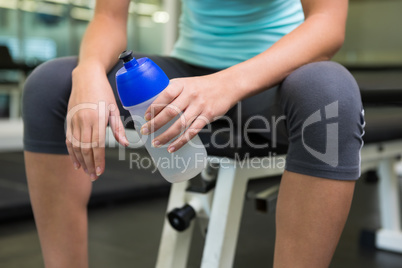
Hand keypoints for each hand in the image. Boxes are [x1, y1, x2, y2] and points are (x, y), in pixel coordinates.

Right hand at [65, 64, 128, 180]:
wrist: (86, 77)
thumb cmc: (104, 92)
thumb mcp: (114, 108)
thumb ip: (118, 128)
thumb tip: (126, 144)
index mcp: (97, 119)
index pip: (97, 145)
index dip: (98, 160)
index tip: (100, 172)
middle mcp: (83, 121)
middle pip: (85, 149)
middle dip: (90, 165)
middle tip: (94, 177)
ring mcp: (74, 121)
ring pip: (75, 146)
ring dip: (81, 161)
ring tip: (87, 172)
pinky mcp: (69, 120)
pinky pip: (68, 140)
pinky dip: (71, 153)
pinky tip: (76, 162)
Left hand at [140, 74, 234, 152]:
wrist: (227, 85)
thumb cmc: (203, 85)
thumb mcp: (186, 83)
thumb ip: (172, 92)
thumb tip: (153, 106)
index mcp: (181, 85)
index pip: (164, 96)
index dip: (154, 107)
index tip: (146, 117)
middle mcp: (190, 95)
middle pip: (170, 112)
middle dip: (155, 124)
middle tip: (145, 132)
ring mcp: (200, 106)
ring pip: (180, 124)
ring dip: (166, 136)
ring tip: (155, 143)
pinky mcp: (208, 116)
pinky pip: (192, 132)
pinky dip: (180, 142)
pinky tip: (172, 148)